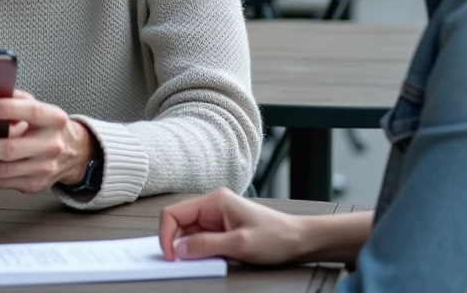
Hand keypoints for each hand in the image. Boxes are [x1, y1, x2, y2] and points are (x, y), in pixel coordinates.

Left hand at [0, 91, 94, 193]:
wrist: (74, 152)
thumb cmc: (47, 126)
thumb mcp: (39, 107)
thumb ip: (17, 100)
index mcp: (53, 118)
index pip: (31, 111)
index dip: (8, 109)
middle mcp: (51, 144)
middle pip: (12, 148)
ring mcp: (44, 167)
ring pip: (5, 170)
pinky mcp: (36, 184)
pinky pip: (5, 183)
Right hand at [158, 188, 305, 264]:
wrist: (299, 240)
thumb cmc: (277, 236)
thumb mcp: (240, 244)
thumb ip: (207, 246)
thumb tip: (180, 249)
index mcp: (215, 201)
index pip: (174, 214)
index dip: (166, 235)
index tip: (170, 256)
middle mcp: (212, 207)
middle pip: (178, 224)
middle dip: (176, 245)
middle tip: (182, 265)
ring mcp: (216, 219)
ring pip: (188, 234)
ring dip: (189, 250)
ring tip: (201, 263)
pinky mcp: (221, 231)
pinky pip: (200, 241)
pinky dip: (199, 253)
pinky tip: (209, 261)